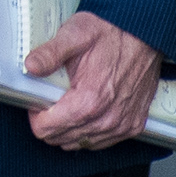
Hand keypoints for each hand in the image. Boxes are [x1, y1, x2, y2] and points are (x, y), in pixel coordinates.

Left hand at [20, 11, 167, 151]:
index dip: (36, 115)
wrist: (144, 33)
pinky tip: (88, 113)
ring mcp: (122, 125)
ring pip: (80, 143)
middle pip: (60, 139)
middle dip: (50, 122)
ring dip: (69, 129)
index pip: (46, 130)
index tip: (38, 100)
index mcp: (89, 99)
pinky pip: (101, 142)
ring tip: (69, 103)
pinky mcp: (133, 125)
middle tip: (53, 98)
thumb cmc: (111, 32)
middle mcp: (107, 118)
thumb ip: (50, 53)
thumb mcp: (75, 34)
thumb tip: (31, 66)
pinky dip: (90, 132)